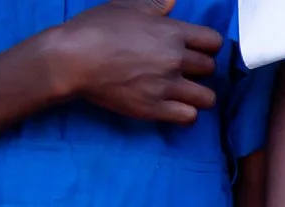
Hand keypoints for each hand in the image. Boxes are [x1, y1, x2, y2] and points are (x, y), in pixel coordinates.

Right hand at [39, 0, 221, 126]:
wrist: (71, 60)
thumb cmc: (94, 29)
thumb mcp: (125, 7)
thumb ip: (154, 5)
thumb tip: (172, 2)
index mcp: (170, 32)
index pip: (213, 41)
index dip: (207, 45)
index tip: (197, 49)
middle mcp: (174, 59)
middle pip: (210, 68)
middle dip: (200, 68)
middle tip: (183, 69)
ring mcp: (166, 86)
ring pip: (207, 97)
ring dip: (198, 94)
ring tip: (184, 90)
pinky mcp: (155, 108)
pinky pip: (189, 117)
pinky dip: (185, 113)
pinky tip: (175, 106)